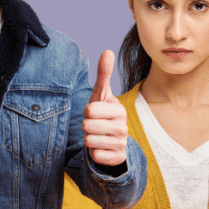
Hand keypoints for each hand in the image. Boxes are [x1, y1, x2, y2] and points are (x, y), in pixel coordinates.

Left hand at [82, 50, 128, 165]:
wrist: (112, 140)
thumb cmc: (102, 113)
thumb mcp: (101, 94)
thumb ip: (103, 74)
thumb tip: (107, 51)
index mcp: (119, 109)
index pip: (89, 110)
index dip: (86, 111)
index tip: (94, 112)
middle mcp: (123, 126)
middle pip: (87, 126)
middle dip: (86, 126)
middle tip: (94, 125)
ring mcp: (122, 143)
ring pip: (89, 141)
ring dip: (88, 139)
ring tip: (97, 136)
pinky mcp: (118, 158)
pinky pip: (95, 155)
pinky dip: (94, 153)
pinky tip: (101, 148)